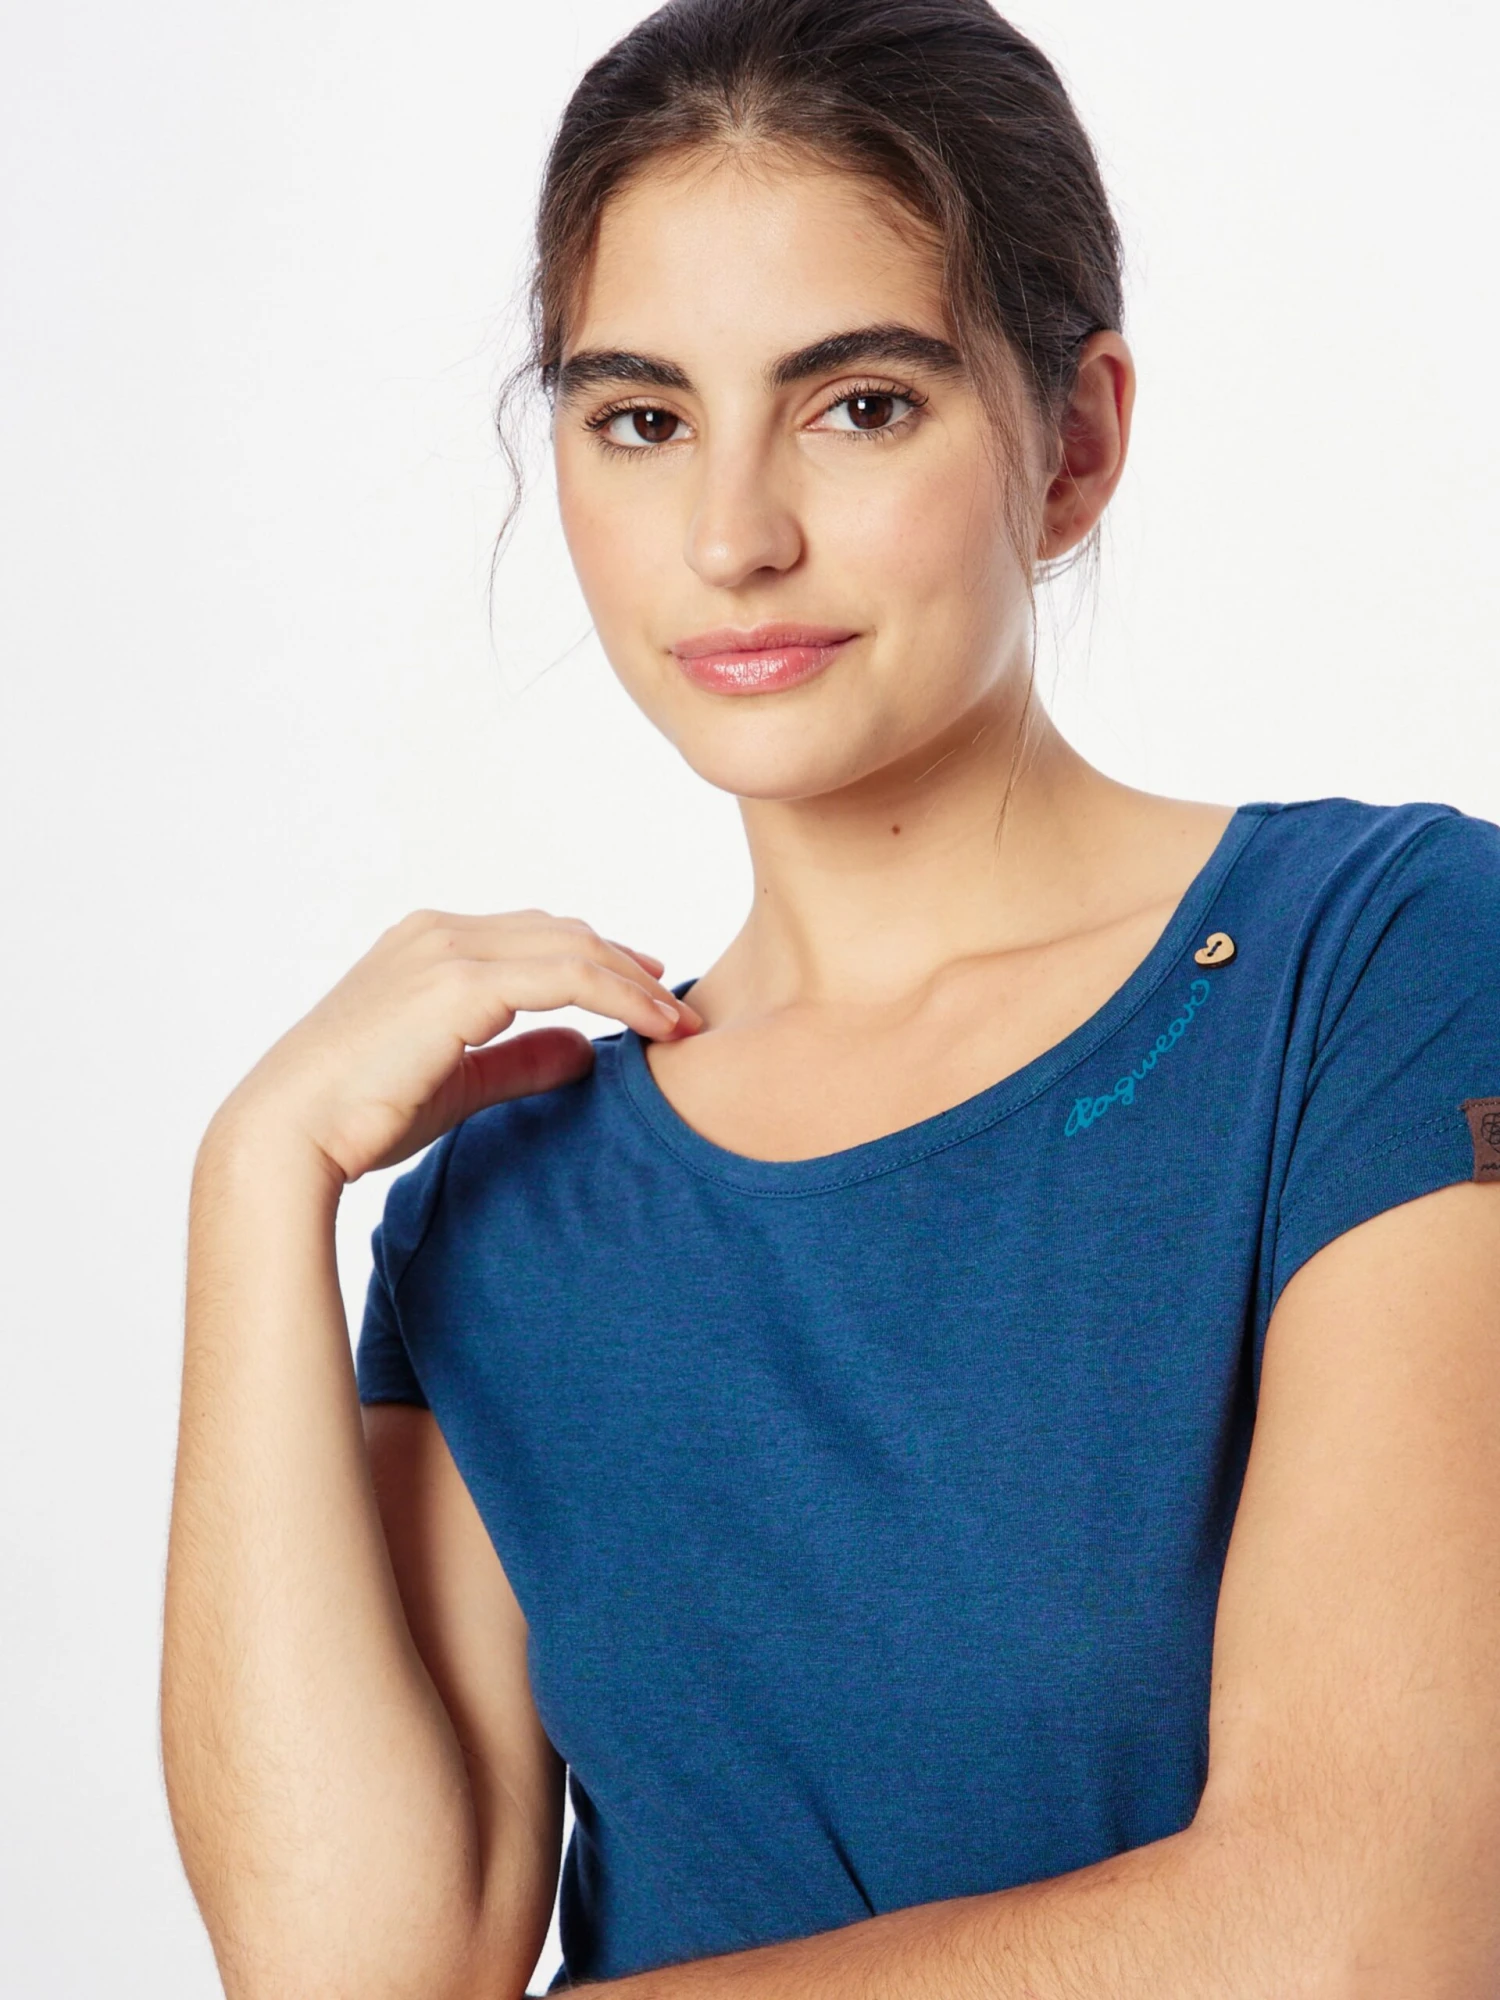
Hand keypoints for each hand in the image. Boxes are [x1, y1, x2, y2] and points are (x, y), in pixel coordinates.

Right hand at [209, 908, 701, 1182]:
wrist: (290, 1132)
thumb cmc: (358, 1115)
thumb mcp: (458, 1080)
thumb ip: (520, 1059)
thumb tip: (587, 1051)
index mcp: (429, 943)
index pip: (537, 936)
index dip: (600, 960)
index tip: (649, 993)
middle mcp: (439, 932)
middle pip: (563, 932)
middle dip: (628, 966)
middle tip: (679, 1008)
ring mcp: (448, 951)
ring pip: (574, 948)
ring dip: (637, 985)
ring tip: (682, 1025)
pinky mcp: (460, 984)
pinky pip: (569, 978)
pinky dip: (622, 999)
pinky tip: (656, 1029)